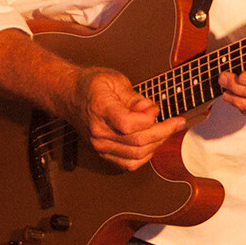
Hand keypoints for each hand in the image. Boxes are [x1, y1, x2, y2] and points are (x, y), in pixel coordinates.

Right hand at [69, 68, 185, 171]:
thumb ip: (134, 97)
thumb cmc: (91, 85)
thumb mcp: (114, 80)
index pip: (128, 124)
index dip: (149, 119)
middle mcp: (98, 132)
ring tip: (166, 131)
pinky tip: (153, 142)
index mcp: (100, 109)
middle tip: (177, 121)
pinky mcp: (101, 152)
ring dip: (156, 145)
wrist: (68, 95)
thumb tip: (150, 110)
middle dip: (163, 132)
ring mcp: (98, 145)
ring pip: (135, 157)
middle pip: (137, 142)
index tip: (156, 108)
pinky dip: (144, 156)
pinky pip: (127, 164)